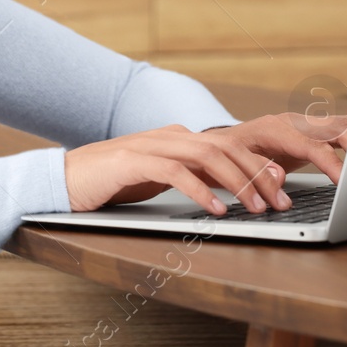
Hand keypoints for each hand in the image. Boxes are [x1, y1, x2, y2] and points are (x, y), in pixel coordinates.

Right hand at [61, 113, 346, 214]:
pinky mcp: (132, 161)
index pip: (229, 145)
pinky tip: (217, 210)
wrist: (63, 178)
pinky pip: (176, 173)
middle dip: (258, 173)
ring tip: (256, 207)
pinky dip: (201, 191)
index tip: (282, 184)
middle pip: (226, 147)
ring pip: (207, 156)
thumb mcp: (161, 179)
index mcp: (179, 138)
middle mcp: (170, 136)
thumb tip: (229, 192)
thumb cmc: (113, 182)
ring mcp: (151, 145)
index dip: (259, 163)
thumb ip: (191, 178)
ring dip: (238, 182)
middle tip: (281, 200)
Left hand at [203, 111, 346, 183]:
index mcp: (276, 129)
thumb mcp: (236, 163)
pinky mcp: (314, 132)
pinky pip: (342, 129)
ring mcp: (306, 125)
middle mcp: (295, 123)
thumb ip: (257, 170)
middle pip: (336, 127)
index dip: (332, 164)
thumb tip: (278, 179)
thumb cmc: (228, 155)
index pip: (313, 146)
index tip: (346, 182)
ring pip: (343, 124)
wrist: (222, 143)